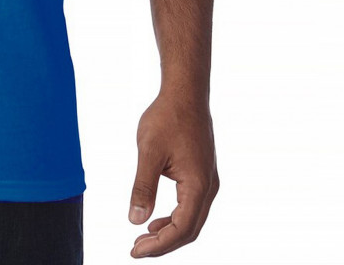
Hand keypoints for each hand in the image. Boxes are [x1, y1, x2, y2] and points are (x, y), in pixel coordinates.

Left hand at [128, 89, 218, 257]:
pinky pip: (191, 206)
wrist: (185, 94)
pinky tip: (155, 219)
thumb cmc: (167, 118)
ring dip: (169, 232)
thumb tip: (135, 220)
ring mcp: (207, 182)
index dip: (159, 245)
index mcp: (198, 186)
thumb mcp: (148, 152)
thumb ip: (142, 187)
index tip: (135, 251)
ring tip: (143, 237)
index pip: (181, 229)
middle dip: (163, 244)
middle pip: (189, 230)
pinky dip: (174, 218)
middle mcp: (208, 188)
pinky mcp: (202, 174)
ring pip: (191, 219)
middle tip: (136, 249)